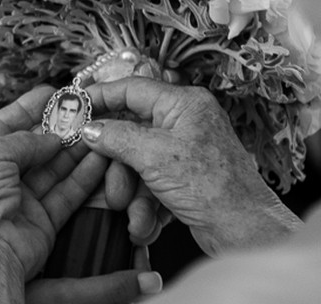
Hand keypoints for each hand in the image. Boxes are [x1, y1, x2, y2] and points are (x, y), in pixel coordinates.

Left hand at [0, 87, 161, 303]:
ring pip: (53, 169)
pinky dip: (84, 177)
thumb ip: (23, 139)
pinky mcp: (41, 221)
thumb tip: (48, 137)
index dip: (28, 108)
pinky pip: (66, 193)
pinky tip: (98, 160)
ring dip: (75, 151)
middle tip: (82, 113)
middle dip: (57, 129)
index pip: (4, 125)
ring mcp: (19, 200)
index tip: (51, 93)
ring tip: (96, 132)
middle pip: (33, 147)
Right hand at [81, 77, 302, 255]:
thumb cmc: (211, 187)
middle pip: (132, 133)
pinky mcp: (187, 178)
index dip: (101, 97)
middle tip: (109, 186)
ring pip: (140, 163)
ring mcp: (186, 151)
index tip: (75, 106)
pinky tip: (146, 224)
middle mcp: (186, 122)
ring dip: (132, 192)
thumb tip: (90, 128)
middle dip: (118, 166)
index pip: (132, 89)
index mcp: (183, 103)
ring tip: (133, 215)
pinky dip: (147, 204)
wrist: (245, 231)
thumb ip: (116, 136)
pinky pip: (154, 183)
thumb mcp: (153, 156)